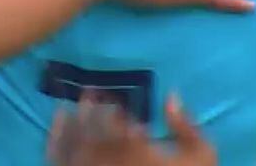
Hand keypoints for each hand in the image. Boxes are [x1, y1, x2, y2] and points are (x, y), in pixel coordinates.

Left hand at [47, 92, 216, 165]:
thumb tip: (171, 96)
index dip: (111, 106)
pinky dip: (55, 143)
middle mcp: (109, 161)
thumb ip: (186, 126)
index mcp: (136, 152)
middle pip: (90, 128)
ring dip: (69, 123)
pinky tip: (56, 129)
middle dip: (87, 109)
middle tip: (88, 95)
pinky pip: (59, 160)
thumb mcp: (200, 155)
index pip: (115, 120)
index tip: (110, 98)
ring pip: (71, 143)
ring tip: (69, 111)